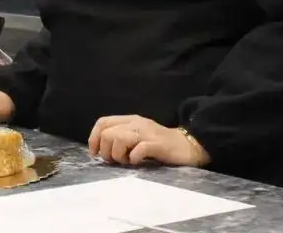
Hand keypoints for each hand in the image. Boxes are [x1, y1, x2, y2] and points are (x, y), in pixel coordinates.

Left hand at [87, 115, 210, 166]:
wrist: (188, 146)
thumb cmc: (160, 144)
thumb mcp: (138, 136)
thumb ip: (121, 138)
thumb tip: (100, 150)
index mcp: (130, 120)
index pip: (103, 122)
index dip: (94, 138)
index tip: (95, 154)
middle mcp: (137, 123)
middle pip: (108, 133)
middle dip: (106, 150)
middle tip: (115, 161)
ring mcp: (147, 133)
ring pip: (119, 138)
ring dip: (118, 155)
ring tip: (126, 161)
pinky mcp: (158, 144)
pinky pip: (138, 149)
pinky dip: (133, 158)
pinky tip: (137, 162)